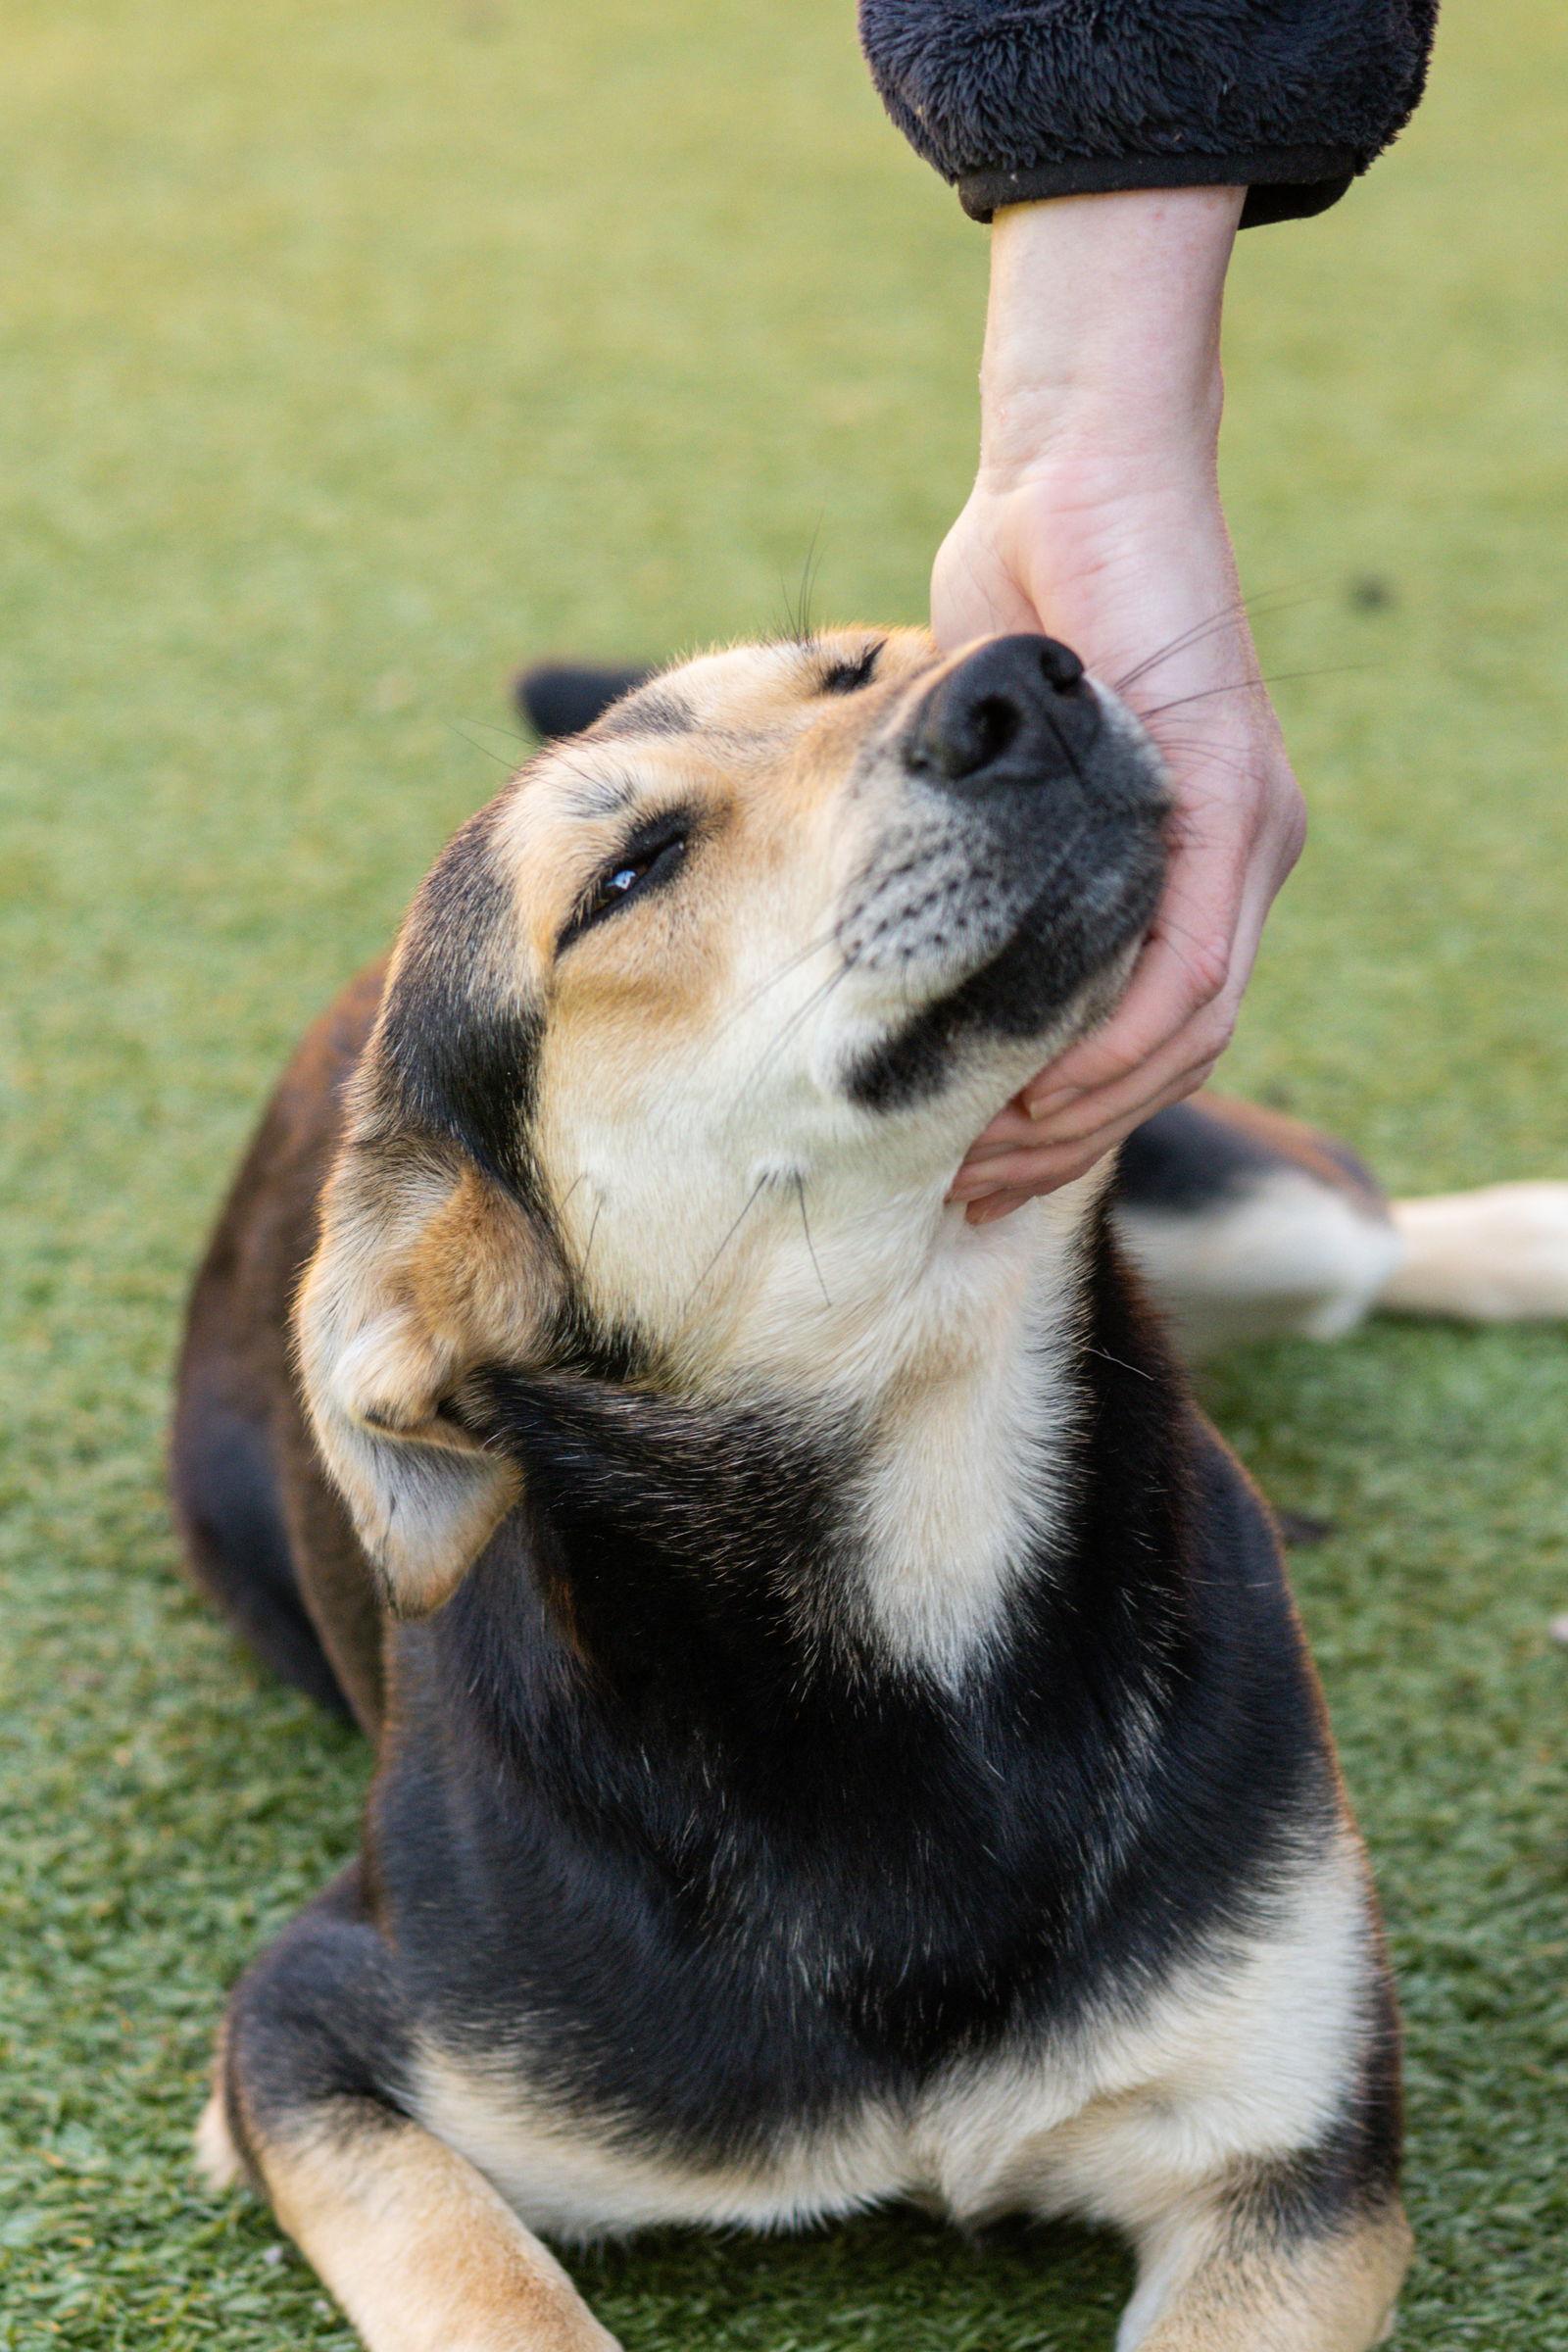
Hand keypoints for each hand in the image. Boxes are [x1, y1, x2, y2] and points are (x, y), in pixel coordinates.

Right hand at [933, 192, 1305, 1222]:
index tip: (983, 1165)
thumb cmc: (1023, 602)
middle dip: (1072, 1138)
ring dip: (1090, 1113)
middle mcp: (1241, 859)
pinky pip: (1190, 970)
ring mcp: (1248, 835)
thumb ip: (987, 850)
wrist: (1073, 468)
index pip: (1151, 1028)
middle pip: (1178, 1053)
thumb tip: (914, 931)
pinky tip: (1047, 1094)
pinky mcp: (1234, 802)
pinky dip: (1121, 1048)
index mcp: (1192, 858)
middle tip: (976, 1190)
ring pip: (1191, 1033)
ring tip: (993, 1161)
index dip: (1072, 1112)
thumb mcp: (995, 760)